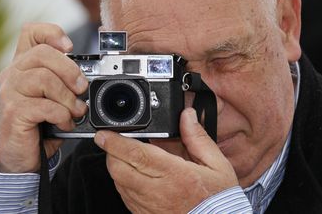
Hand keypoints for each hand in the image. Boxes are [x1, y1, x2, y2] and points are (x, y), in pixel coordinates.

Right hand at [0, 23, 87, 172]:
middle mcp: (13, 73)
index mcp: (24, 65)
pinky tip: (65, 123)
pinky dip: (62, 115)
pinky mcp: (13, 111)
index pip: (30, 32)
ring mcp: (10, 91)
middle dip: (70, 71)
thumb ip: (64, 83)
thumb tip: (90, 81)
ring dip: (69, 98)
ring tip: (76, 111)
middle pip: (43, 53)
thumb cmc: (40, 124)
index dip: (52, 33)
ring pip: (45, 79)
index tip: (70, 48)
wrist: (20, 156)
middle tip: (82, 88)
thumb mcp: (54, 98)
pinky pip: (45, 106)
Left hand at [94, 108, 237, 212]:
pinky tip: (135, 175)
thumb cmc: (218, 199)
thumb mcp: (216, 164)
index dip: (115, 142)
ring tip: (128, 156)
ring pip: (118, 183)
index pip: (137, 155)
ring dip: (116, 167)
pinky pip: (124, 196)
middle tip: (114, 142)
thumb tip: (187, 116)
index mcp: (175, 175)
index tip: (104, 134)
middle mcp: (157, 192)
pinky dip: (123, 182)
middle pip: (118, 169)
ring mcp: (147, 206)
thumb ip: (198, 138)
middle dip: (111, 152)